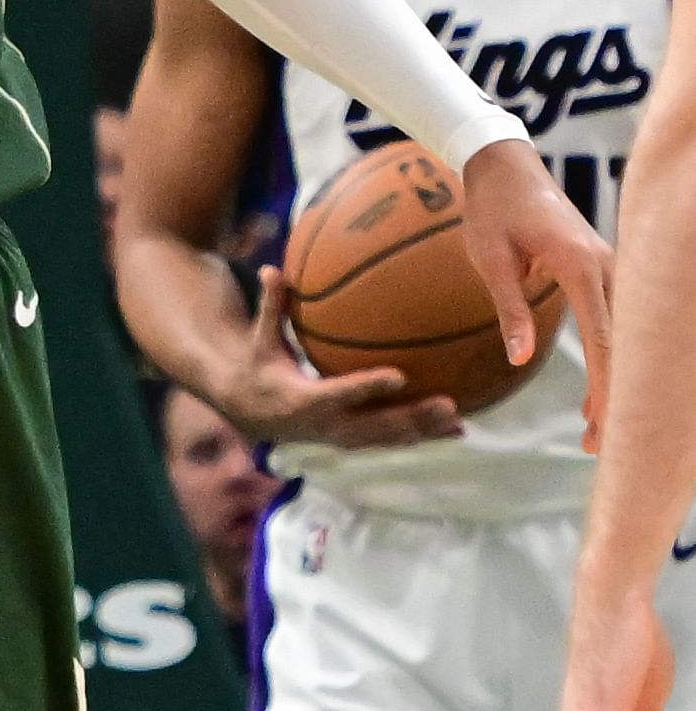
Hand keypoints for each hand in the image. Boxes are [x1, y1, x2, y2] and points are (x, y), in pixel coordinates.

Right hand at [212, 268, 459, 448]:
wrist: (252, 413)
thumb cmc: (261, 367)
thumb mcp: (261, 339)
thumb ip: (271, 307)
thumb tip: (272, 268)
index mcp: (302, 398)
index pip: (339, 393)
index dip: (368, 386)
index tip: (400, 375)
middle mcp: (323, 424)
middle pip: (373, 425)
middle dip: (410, 416)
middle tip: (447, 403)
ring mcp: (339, 436)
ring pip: (385, 438)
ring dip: (422, 430)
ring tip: (458, 418)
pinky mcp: (352, 441)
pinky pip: (389, 441)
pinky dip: (421, 438)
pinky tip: (456, 431)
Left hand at [458, 139, 612, 439]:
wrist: (506, 169)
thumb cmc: (492, 212)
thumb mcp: (490, 260)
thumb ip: (509, 309)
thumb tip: (521, 360)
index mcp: (580, 264)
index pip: (603, 335)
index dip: (607, 382)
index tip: (603, 421)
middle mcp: (608, 266)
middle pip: (623, 342)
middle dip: (616, 394)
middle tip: (600, 445)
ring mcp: (611, 268)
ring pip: (624, 336)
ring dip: (615, 383)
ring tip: (596, 432)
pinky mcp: (603, 272)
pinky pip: (615, 323)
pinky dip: (611, 361)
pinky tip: (596, 397)